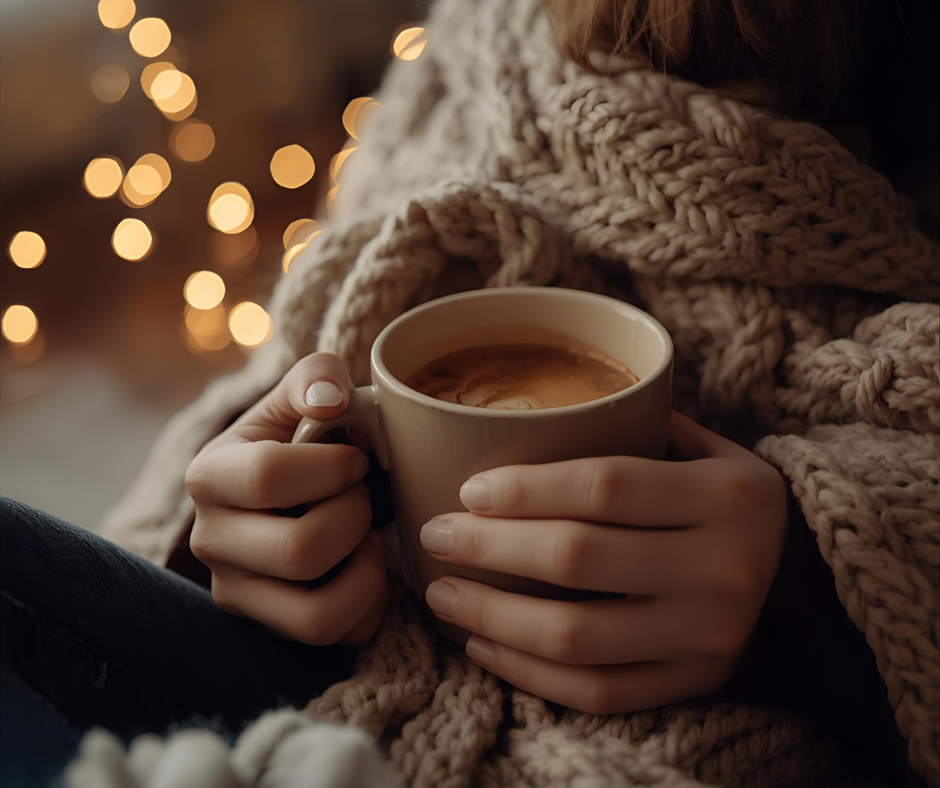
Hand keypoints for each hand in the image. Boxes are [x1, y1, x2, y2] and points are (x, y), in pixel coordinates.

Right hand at [186, 352, 386, 646]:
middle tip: (364, 498)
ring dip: (366, 571)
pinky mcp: (268, 628)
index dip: (333, 467)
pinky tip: (366, 568)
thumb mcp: (302, 397)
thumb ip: (315, 378)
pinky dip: (370, 605)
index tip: (356, 459)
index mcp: (211, 475)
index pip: (270, 476)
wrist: (296, 490)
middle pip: (299, 551)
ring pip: (317, 614)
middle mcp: (210, 542)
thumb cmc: (304, 440)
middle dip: (355, 517)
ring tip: (368, 538)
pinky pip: (335, 637)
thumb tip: (330, 402)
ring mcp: (236, 593)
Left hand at [420, 412, 787, 713]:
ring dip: (493, 616)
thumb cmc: (730, 501)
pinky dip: (528, 674)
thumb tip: (531, 420)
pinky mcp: (694, 684)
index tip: (467, 490)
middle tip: (433, 536)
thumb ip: (640, 431)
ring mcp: (710, 637)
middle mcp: (724, 569)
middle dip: (489, 547)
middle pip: (579, 560)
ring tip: (442, 593)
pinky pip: (596, 692)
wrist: (804, 577)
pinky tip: (482, 645)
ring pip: (577, 637)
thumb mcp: (710, 450)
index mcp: (726, 497)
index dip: (526, 489)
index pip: (605, 487)